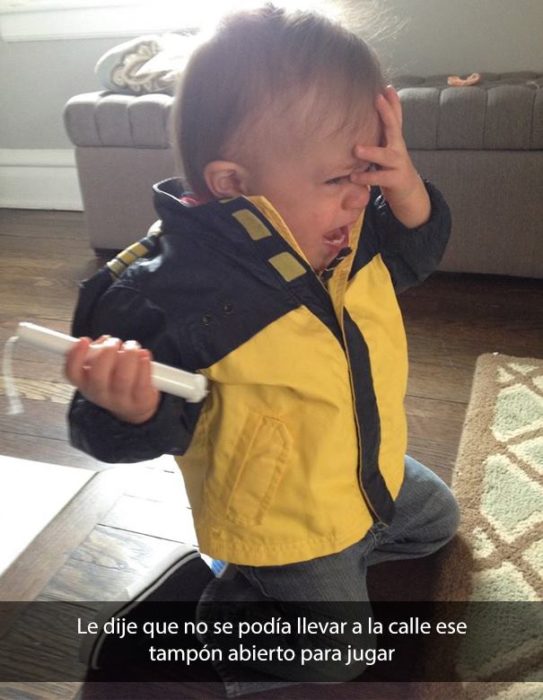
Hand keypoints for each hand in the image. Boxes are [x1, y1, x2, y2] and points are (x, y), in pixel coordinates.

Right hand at [65, 336, 159, 423]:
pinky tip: (144, 354)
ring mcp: (121, 399)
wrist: (135, 406)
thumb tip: (104, 341)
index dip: (76, 355)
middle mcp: (100, 394)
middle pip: (98, 376)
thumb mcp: (101, 368)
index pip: (72, 373)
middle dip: (107, 352)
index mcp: (85, 383)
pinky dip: (144, 365)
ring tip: (132, 346)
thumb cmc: (116, 380)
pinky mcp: (141, 400)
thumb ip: (97, 352)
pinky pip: (142, 382)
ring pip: (123, 378)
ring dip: (128, 355)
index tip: (84, 340)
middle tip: (115, 342)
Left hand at [352, 86, 430, 228]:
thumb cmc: (393, 165)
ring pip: (386, 156)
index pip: (395, 116)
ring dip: (372, 152)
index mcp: (395, 139)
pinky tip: (353, 176)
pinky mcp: (395, 180)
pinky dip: (366, 178)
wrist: (408, 191)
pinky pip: (380, 178)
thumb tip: (385, 99)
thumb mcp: (391, 144)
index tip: (385, 87)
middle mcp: (398, 148)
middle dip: (387, 113)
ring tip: (356, 149)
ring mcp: (398, 164)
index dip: (391, 102)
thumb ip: (387, 127)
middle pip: (395, 128)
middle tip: (377, 99)